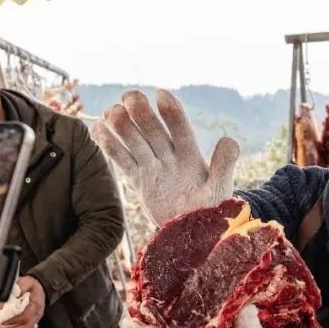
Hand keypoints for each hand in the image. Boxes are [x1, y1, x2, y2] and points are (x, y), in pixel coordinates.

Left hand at [0, 276, 44, 327]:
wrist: (41, 287)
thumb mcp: (26, 282)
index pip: (25, 315)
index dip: (14, 320)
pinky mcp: (33, 321)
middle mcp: (37, 313)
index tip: (3, 321)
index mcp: (35, 304)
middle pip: (27, 326)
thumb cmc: (33, 286)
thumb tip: (3, 302)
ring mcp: (35, 319)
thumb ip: (16, 290)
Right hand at [94, 89, 239, 226]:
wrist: (192, 234)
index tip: (161, 93)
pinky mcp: (139, 180)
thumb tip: (229, 140)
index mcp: (191, 157)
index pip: (181, 129)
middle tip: (130, 96)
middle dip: (143, 113)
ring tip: (112, 111)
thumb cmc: (210, 212)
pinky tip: (99, 129)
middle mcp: (170, 157)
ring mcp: (153, 167)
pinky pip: (123, 161)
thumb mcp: (219, 190)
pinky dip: (111, 146)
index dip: (172, 112)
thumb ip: (223, 166)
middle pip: (154, 130)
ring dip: (123, 126)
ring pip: (135, 142)